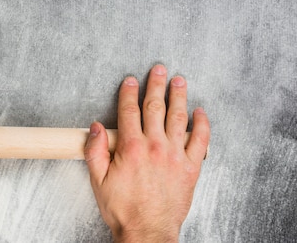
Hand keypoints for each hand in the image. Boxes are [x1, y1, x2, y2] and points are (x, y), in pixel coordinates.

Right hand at [84, 65, 209, 242]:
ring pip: (178, 118)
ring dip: (179, 96)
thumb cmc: (123, 209)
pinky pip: (200, 141)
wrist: (147, 232)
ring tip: (179, 81)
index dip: (129, 92)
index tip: (131, 80)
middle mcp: (154, 146)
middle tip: (159, 69)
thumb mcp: (98, 180)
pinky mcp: (190, 168)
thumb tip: (96, 128)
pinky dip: (201, 124)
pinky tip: (200, 112)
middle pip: (155, 107)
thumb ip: (95, 151)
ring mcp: (175, 155)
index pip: (129, 110)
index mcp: (131, 147)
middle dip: (156, 85)